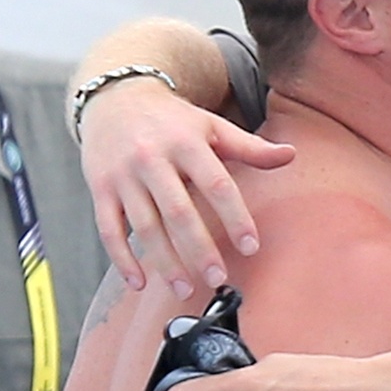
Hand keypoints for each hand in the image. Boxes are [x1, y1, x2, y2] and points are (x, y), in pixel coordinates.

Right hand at [80, 79, 294, 297]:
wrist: (114, 100)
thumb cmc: (173, 121)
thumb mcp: (212, 126)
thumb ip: (250, 147)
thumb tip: (291, 155)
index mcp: (187, 144)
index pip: (217, 185)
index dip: (235, 217)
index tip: (250, 247)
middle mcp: (153, 159)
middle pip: (178, 211)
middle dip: (199, 249)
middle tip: (218, 278)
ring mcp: (123, 176)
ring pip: (144, 226)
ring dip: (165, 262)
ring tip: (185, 289)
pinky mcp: (99, 189)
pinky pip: (109, 229)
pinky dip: (122, 259)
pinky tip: (139, 282)